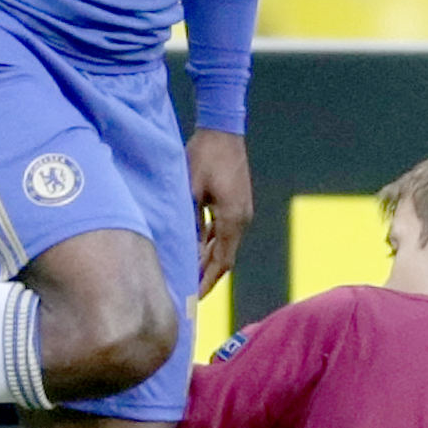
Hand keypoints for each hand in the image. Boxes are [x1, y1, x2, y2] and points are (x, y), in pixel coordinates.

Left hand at [187, 128, 250, 298]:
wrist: (222, 129)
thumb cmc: (205, 156)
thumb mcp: (191, 190)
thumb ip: (190, 222)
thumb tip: (185, 248)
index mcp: (232, 219)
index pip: (222, 262)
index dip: (208, 282)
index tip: (194, 298)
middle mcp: (241, 218)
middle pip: (225, 257)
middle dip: (208, 276)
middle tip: (189, 292)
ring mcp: (241, 210)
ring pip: (224, 245)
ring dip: (209, 260)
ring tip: (191, 276)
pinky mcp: (236, 202)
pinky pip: (224, 231)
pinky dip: (211, 244)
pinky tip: (197, 250)